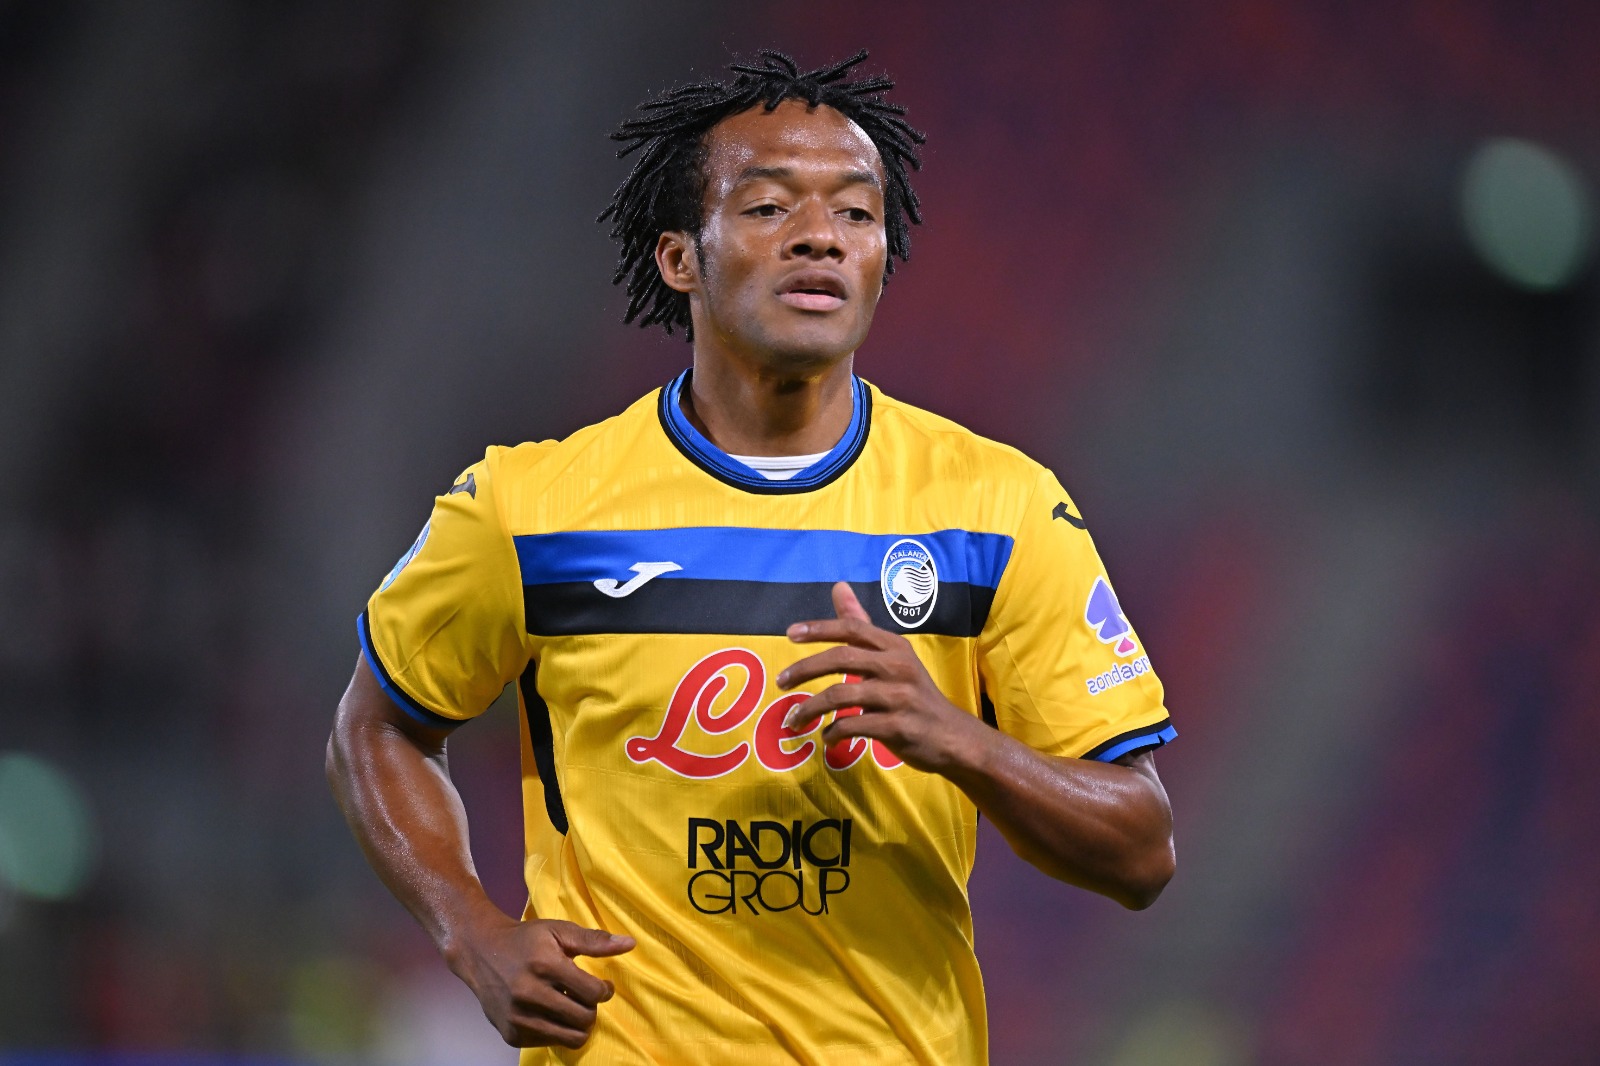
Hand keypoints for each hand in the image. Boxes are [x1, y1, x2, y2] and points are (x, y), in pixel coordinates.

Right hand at [450, 914, 634, 1048]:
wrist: (481, 951)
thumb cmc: (526, 940)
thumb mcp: (559, 931)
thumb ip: (595, 941)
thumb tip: (630, 944)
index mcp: (545, 965)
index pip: (593, 993)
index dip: (604, 990)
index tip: (600, 985)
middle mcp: (529, 994)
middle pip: (584, 1018)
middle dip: (592, 1008)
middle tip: (584, 996)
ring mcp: (518, 1017)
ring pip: (570, 1037)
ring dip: (577, 1022)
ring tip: (570, 1004)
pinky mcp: (511, 1034)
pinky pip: (550, 1043)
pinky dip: (557, 1030)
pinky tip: (550, 1011)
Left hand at [776, 582, 990, 773]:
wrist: (953, 738)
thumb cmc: (915, 695)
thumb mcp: (893, 657)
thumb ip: (863, 627)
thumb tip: (838, 586)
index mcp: (894, 647)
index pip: (852, 628)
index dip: (819, 628)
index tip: (790, 633)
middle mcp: (898, 667)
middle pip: (842, 659)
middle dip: (805, 669)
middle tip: (781, 681)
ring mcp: (899, 697)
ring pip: (842, 695)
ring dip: (811, 708)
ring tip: (793, 720)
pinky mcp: (898, 727)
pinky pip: (854, 726)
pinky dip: (833, 733)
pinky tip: (827, 738)